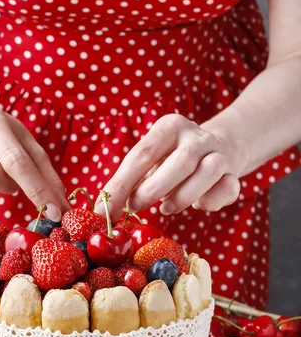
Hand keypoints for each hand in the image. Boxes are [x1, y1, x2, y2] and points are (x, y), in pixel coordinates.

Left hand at [98, 114, 242, 219]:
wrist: (218, 148)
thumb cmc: (170, 160)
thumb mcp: (148, 163)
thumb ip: (128, 182)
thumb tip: (102, 209)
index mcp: (169, 127)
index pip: (142, 154)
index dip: (122, 183)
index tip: (104, 209)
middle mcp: (196, 136)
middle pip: (179, 162)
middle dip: (153, 190)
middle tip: (135, 207)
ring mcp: (218, 153)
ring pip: (207, 173)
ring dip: (183, 196)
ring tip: (166, 208)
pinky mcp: (233, 174)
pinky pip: (227, 189)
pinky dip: (210, 202)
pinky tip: (197, 205)